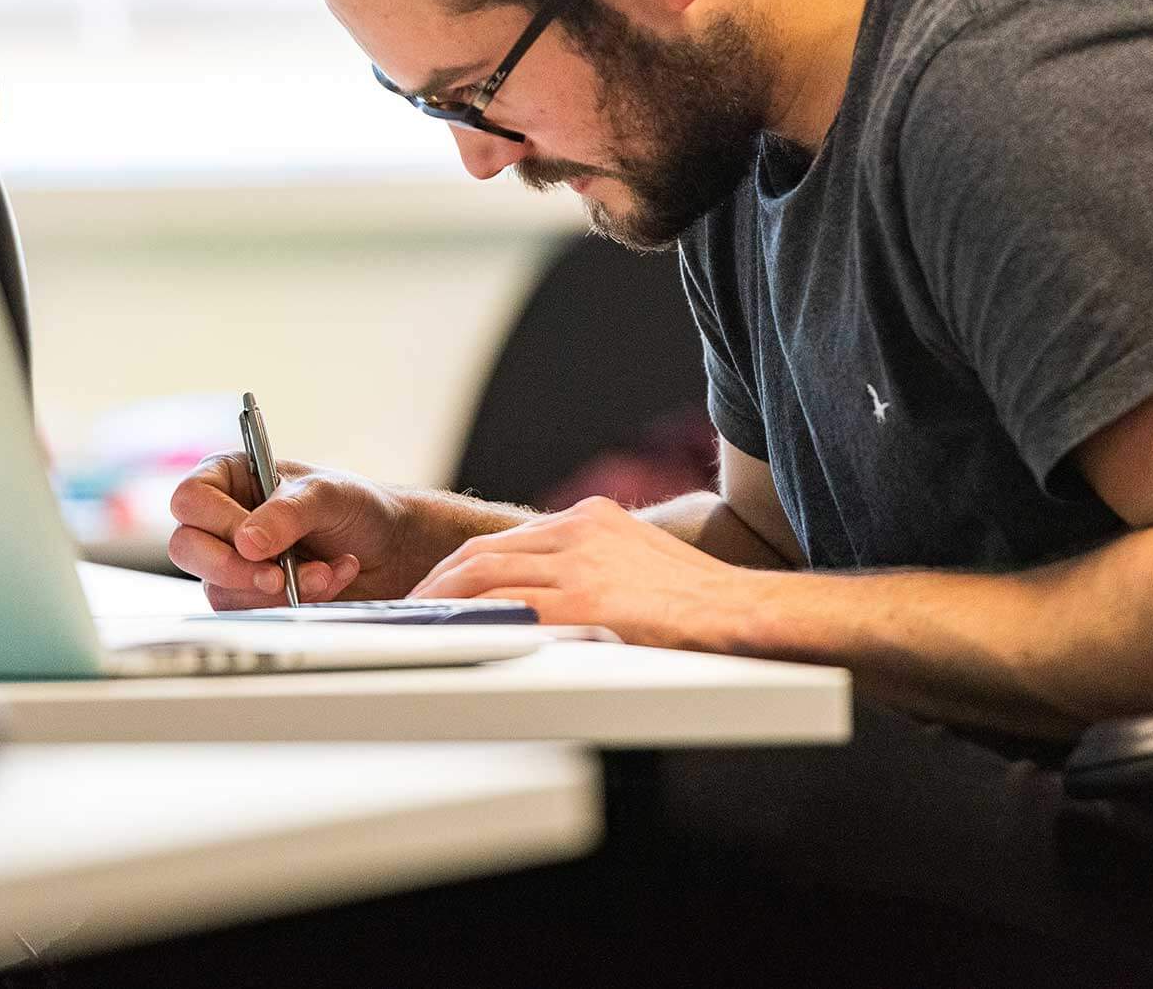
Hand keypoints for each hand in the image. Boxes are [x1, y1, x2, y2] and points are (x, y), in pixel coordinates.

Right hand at [166, 452, 419, 610]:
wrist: (389, 548)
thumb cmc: (354, 506)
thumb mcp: (326, 495)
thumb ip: (287, 513)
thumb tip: (246, 543)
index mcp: (229, 477)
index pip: (191, 500)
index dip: (218, 524)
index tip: (254, 541)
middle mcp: (222, 519)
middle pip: (187, 548)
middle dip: (236, 569)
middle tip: (278, 576)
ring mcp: (233, 560)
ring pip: (220, 588)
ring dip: (277, 588)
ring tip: (324, 572)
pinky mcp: (250, 596)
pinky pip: (250, 611)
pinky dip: (292, 603)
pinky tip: (327, 582)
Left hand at [410, 496, 752, 649]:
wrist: (740, 609)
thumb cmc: (697, 600)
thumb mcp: (635, 560)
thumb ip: (592, 564)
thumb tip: (551, 593)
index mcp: (590, 517)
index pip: (506, 540)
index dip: (462, 566)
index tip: (438, 588)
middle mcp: (580, 529)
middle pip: (485, 552)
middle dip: (439, 582)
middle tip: (412, 609)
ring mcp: (582, 562)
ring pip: (487, 575)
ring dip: (443, 601)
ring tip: (418, 626)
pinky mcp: (587, 599)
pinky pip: (513, 607)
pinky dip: (474, 620)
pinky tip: (455, 636)